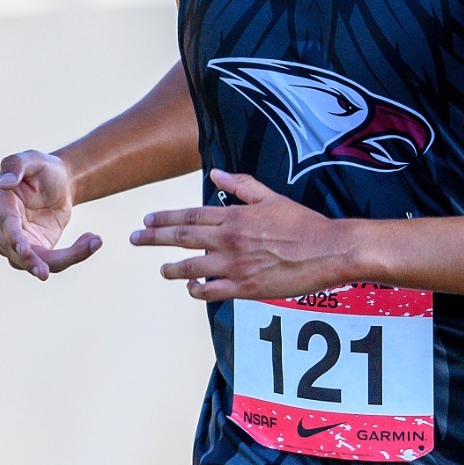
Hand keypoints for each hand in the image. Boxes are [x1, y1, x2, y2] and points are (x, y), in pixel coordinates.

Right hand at [0, 150, 100, 280]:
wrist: (59, 184)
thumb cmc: (42, 168)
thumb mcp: (32, 159)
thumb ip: (15, 165)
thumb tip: (4, 183)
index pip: (5, 224)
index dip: (14, 238)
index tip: (24, 250)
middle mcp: (2, 227)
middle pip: (15, 251)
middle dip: (34, 261)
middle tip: (49, 270)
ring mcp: (16, 242)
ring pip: (32, 263)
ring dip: (62, 260)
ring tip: (91, 244)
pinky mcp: (34, 252)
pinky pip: (50, 262)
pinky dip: (73, 256)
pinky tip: (92, 240)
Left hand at [130, 168, 355, 300]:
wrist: (328, 250)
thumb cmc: (304, 223)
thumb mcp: (272, 197)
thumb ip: (242, 185)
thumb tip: (216, 173)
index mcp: (235, 216)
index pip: (191, 215)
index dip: (165, 218)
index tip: (147, 220)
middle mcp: (230, 239)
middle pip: (182, 238)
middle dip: (154, 238)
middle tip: (135, 239)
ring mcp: (236, 265)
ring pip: (191, 266)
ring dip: (171, 268)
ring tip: (162, 269)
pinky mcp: (246, 287)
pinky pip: (211, 291)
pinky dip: (196, 289)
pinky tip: (190, 287)